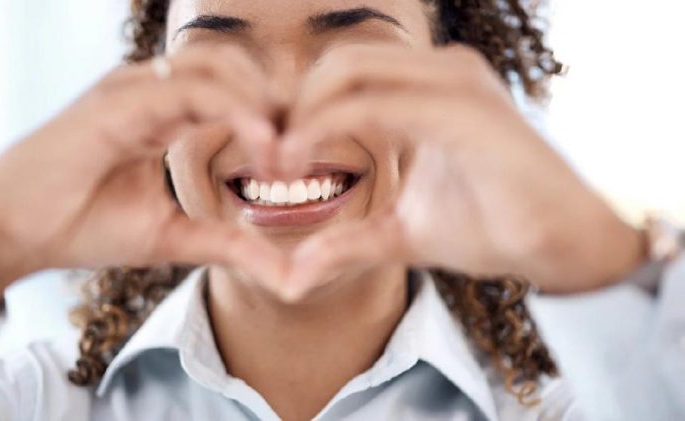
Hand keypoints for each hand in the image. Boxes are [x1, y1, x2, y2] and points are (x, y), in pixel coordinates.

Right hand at [0, 45, 284, 309]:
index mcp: (164, 112)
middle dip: (276, 104)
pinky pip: (191, 89)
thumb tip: (286, 275)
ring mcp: (135, 89)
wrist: (14, 232)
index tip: (300, 160)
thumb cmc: (83, 227)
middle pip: (234, 68)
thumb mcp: (173, 236)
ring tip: (283, 153)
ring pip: (218, 68)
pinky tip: (262, 143)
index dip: (274, 117)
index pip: (234, 90)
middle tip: (302, 151)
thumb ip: (229, 243)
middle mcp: (151, 90)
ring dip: (262, 104)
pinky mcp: (119, 101)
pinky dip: (235, 110)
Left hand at [280, 44, 644, 298]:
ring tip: (278, 164)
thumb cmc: (492, 227)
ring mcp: (455, 83)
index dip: (299, 109)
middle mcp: (441, 72)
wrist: (564, 245)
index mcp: (429, 88)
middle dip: (293, 107)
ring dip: (304, 116)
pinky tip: (301, 161)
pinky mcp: (464, 110)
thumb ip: (350, 240)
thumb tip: (295, 271)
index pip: (344, 74)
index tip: (270, 155)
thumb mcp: (403, 233)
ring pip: (350, 73)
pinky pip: (375, 105)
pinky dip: (327, 128)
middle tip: (267, 160)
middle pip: (338, 63)